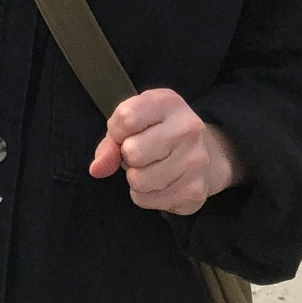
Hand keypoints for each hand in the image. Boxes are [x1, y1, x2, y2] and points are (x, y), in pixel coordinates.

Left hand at [90, 89, 243, 215]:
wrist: (204, 152)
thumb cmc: (156, 133)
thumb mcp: (131, 124)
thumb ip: (109, 143)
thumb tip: (96, 169)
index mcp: (168, 102)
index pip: (125, 118)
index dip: (116, 131)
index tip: (125, 133)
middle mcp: (188, 128)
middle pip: (133, 152)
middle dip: (128, 157)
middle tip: (139, 153)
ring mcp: (196, 161)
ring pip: (139, 180)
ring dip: (135, 179)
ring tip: (149, 168)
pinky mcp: (196, 191)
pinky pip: (148, 200)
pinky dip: (145, 196)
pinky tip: (159, 183)